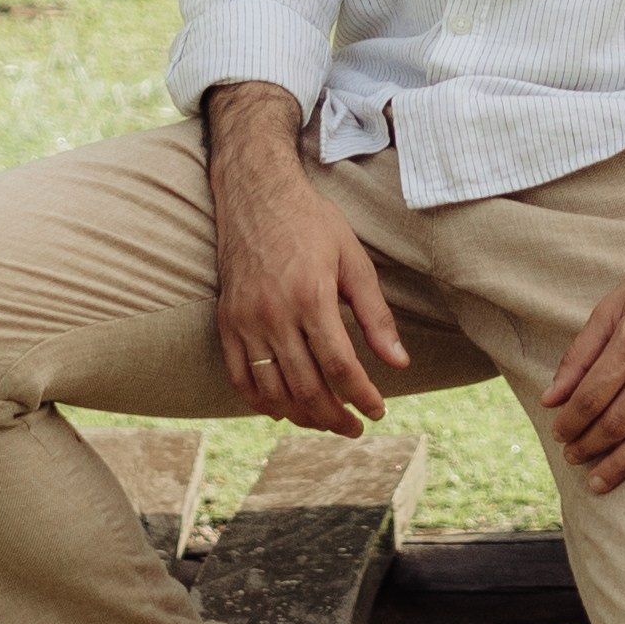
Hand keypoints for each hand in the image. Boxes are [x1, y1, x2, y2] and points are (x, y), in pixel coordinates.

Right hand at [204, 82, 408, 437]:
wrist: (256, 195)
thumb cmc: (312, 223)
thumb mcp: (354, 260)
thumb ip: (375, 315)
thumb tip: (398, 362)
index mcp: (311, 297)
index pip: (339, 366)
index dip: (362, 396)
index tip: (377, 411)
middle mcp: (274, 314)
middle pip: (306, 387)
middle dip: (335, 417)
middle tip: (355, 428)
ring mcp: (245, 321)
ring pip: (272, 391)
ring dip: (301, 416)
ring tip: (325, 422)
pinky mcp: (226, 323)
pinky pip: (240, 378)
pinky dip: (261, 403)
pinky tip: (283, 409)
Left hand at [544, 233, 624, 489]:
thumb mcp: (616, 303)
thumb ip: (582, 352)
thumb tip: (552, 397)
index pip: (593, 394)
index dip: (571, 421)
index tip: (559, 435)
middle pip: (620, 418)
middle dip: (590, 445)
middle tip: (575, 458)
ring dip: (623, 461)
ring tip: (601, 479)